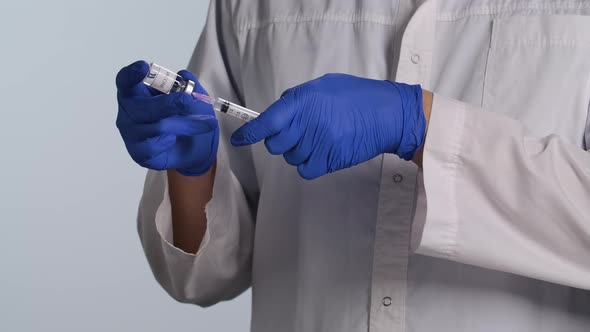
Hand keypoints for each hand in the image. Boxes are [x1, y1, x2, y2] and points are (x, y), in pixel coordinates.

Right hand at [115, 61, 218, 175]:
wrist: (196, 147)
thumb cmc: (187, 116)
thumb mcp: (195, 97)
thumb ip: (190, 84)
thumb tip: (184, 76)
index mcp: (136, 91)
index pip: (125, 81)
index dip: (132, 74)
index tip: (144, 67)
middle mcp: (129, 110)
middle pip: (140, 106)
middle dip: (168, 103)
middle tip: (188, 101)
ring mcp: (131, 133)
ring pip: (156, 126)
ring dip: (184, 124)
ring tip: (205, 122)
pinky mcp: (138, 152)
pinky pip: (153, 146)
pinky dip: (169, 142)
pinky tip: (174, 139)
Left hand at [230, 73, 425, 179]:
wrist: (388, 115)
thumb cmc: (357, 96)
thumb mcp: (324, 86)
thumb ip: (298, 99)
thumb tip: (278, 113)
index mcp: (302, 102)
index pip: (267, 121)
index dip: (249, 133)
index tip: (239, 139)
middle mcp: (306, 124)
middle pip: (275, 144)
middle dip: (280, 140)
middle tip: (298, 132)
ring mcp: (317, 145)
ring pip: (290, 158)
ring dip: (298, 151)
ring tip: (320, 138)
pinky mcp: (328, 162)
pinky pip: (304, 170)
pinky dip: (309, 164)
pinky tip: (323, 152)